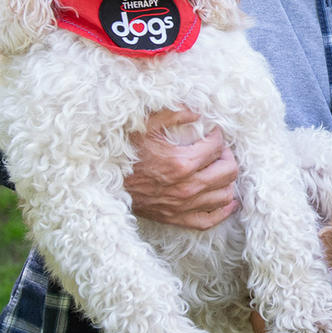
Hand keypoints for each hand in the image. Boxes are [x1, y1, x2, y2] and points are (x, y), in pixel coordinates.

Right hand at [124, 108, 238, 228]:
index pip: (217, 147)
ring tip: (218, 169)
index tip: (212, 132)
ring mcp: (183, 206)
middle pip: (228, 172)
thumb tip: (197, 112)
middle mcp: (186, 187)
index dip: (218, 136)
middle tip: (218, 149)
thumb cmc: (124, 152)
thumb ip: (173, 113)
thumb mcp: (145, 124)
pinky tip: (225, 199)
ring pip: (224, 195)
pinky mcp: (176, 219)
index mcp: (181, 163)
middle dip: (227, 156)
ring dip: (226, 180)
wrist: (104, 182)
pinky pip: (210, 220)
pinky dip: (222, 210)